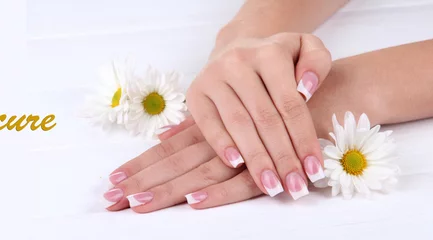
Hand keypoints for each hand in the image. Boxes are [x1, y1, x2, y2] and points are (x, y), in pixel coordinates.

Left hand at [104, 116, 262, 212]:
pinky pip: (241, 182)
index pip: (166, 152)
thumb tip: (164, 134)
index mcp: (206, 128)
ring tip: (139, 206)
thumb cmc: (269, 105)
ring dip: (168, 191)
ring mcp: (240, 151)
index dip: (139, 167)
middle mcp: (216, 138)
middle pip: (173, 164)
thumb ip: (197, 126)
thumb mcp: (229, 115)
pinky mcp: (267, 164)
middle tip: (112, 202)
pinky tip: (195, 202)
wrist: (321, 96)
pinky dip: (219, 193)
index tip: (112, 184)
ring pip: (199, 173)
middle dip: (142, 184)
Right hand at [187, 32, 331, 198]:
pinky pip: (208, 124)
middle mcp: (238, 63)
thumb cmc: (278, 59)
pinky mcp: (195, 93)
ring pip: (238, 124)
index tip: (315, 171)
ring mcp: (213, 78)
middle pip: (265, 118)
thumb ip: (318, 62)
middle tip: (295, 188)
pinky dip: (222, 145)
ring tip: (271, 186)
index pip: (290, 103)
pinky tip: (237, 166)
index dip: (304, 139)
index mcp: (269, 53)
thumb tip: (306, 88)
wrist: (237, 47)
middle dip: (282, 157)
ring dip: (256, 159)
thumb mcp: (306, 49)